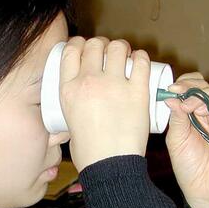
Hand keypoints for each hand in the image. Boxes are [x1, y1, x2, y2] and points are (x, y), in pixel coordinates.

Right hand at [59, 36, 150, 172]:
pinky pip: (141, 61)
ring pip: (117, 47)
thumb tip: (77, 99)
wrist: (109, 164)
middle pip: (94, 44)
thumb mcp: (67, 121)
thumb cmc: (88, 150)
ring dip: (121, 48)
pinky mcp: (137, 91)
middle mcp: (89, 81)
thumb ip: (72, 104)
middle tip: (108, 54)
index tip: (85, 48)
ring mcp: (113, 85)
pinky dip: (141, 58)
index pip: (70, 50)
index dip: (79, 43)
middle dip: (101, 45)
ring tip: (125, 57)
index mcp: (68, 89)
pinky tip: (139, 63)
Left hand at [164, 73, 208, 207]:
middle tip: (176, 90)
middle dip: (189, 85)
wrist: (205, 192)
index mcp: (193, 115)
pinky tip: (199, 110)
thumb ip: (176, 119)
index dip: (182, 84)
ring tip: (186, 104)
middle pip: (205, 87)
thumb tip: (171, 96)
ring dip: (199, 94)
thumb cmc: (189, 168)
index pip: (191, 89)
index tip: (169, 88)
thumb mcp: (176, 140)